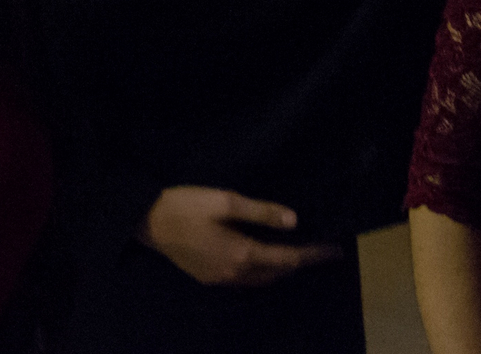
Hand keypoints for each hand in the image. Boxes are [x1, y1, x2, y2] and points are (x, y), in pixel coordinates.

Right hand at [139, 186, 342, 286]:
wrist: (146, 222)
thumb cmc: (185, 206)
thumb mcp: (224, 200)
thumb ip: (259, 211)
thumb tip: (293, 220)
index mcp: (243, 253)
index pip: (289, 258)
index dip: (314, 254)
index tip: (335, 250)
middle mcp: (236, 273)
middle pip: (277, 273)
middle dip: (299, 262)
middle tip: (315, 248)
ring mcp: (221, 279)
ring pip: (261, 280)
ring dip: (279, 268)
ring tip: (291, 252)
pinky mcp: (208, 277)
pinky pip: (244, 280)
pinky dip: (260, 271)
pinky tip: (258, 256)